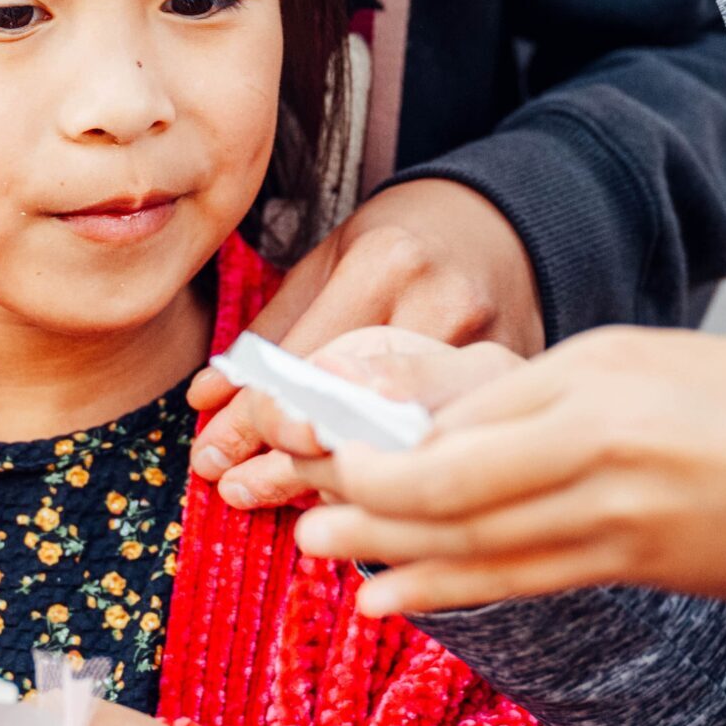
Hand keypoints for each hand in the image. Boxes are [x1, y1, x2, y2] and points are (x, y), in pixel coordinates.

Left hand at [188, 180, 543, 509]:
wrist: (503, 225)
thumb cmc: (400, 245)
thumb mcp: (330, 261)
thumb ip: (273, 330)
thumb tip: (206, 399)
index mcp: (385, 264)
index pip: (305, 361)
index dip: (251, 416)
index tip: (209, 454)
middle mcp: (442, 307)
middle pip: (355, 409)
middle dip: (287, 460)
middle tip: (231, 488)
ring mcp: (495, 349)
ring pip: (401, 442)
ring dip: (336, 481)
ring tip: (279, 500)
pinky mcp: (520, 387)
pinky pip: (446, 446)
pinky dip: (393, 474)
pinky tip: (353, 498)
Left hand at [284, 329, 725, 614]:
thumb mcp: (641, 363)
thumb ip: (544, 396)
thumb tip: (445, 430)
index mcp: (594, 374)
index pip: (463, 412)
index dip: (385, 436)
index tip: (325, 444)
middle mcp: (598, 441)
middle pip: (453, 479)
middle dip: (366, 497)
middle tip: (302, 506)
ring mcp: (620, 512)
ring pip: (480, 538)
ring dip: (392, 551)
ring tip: (321, 552)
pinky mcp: (641, 564)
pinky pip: (527, 576)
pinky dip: (454, 586)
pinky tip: (398, 596)